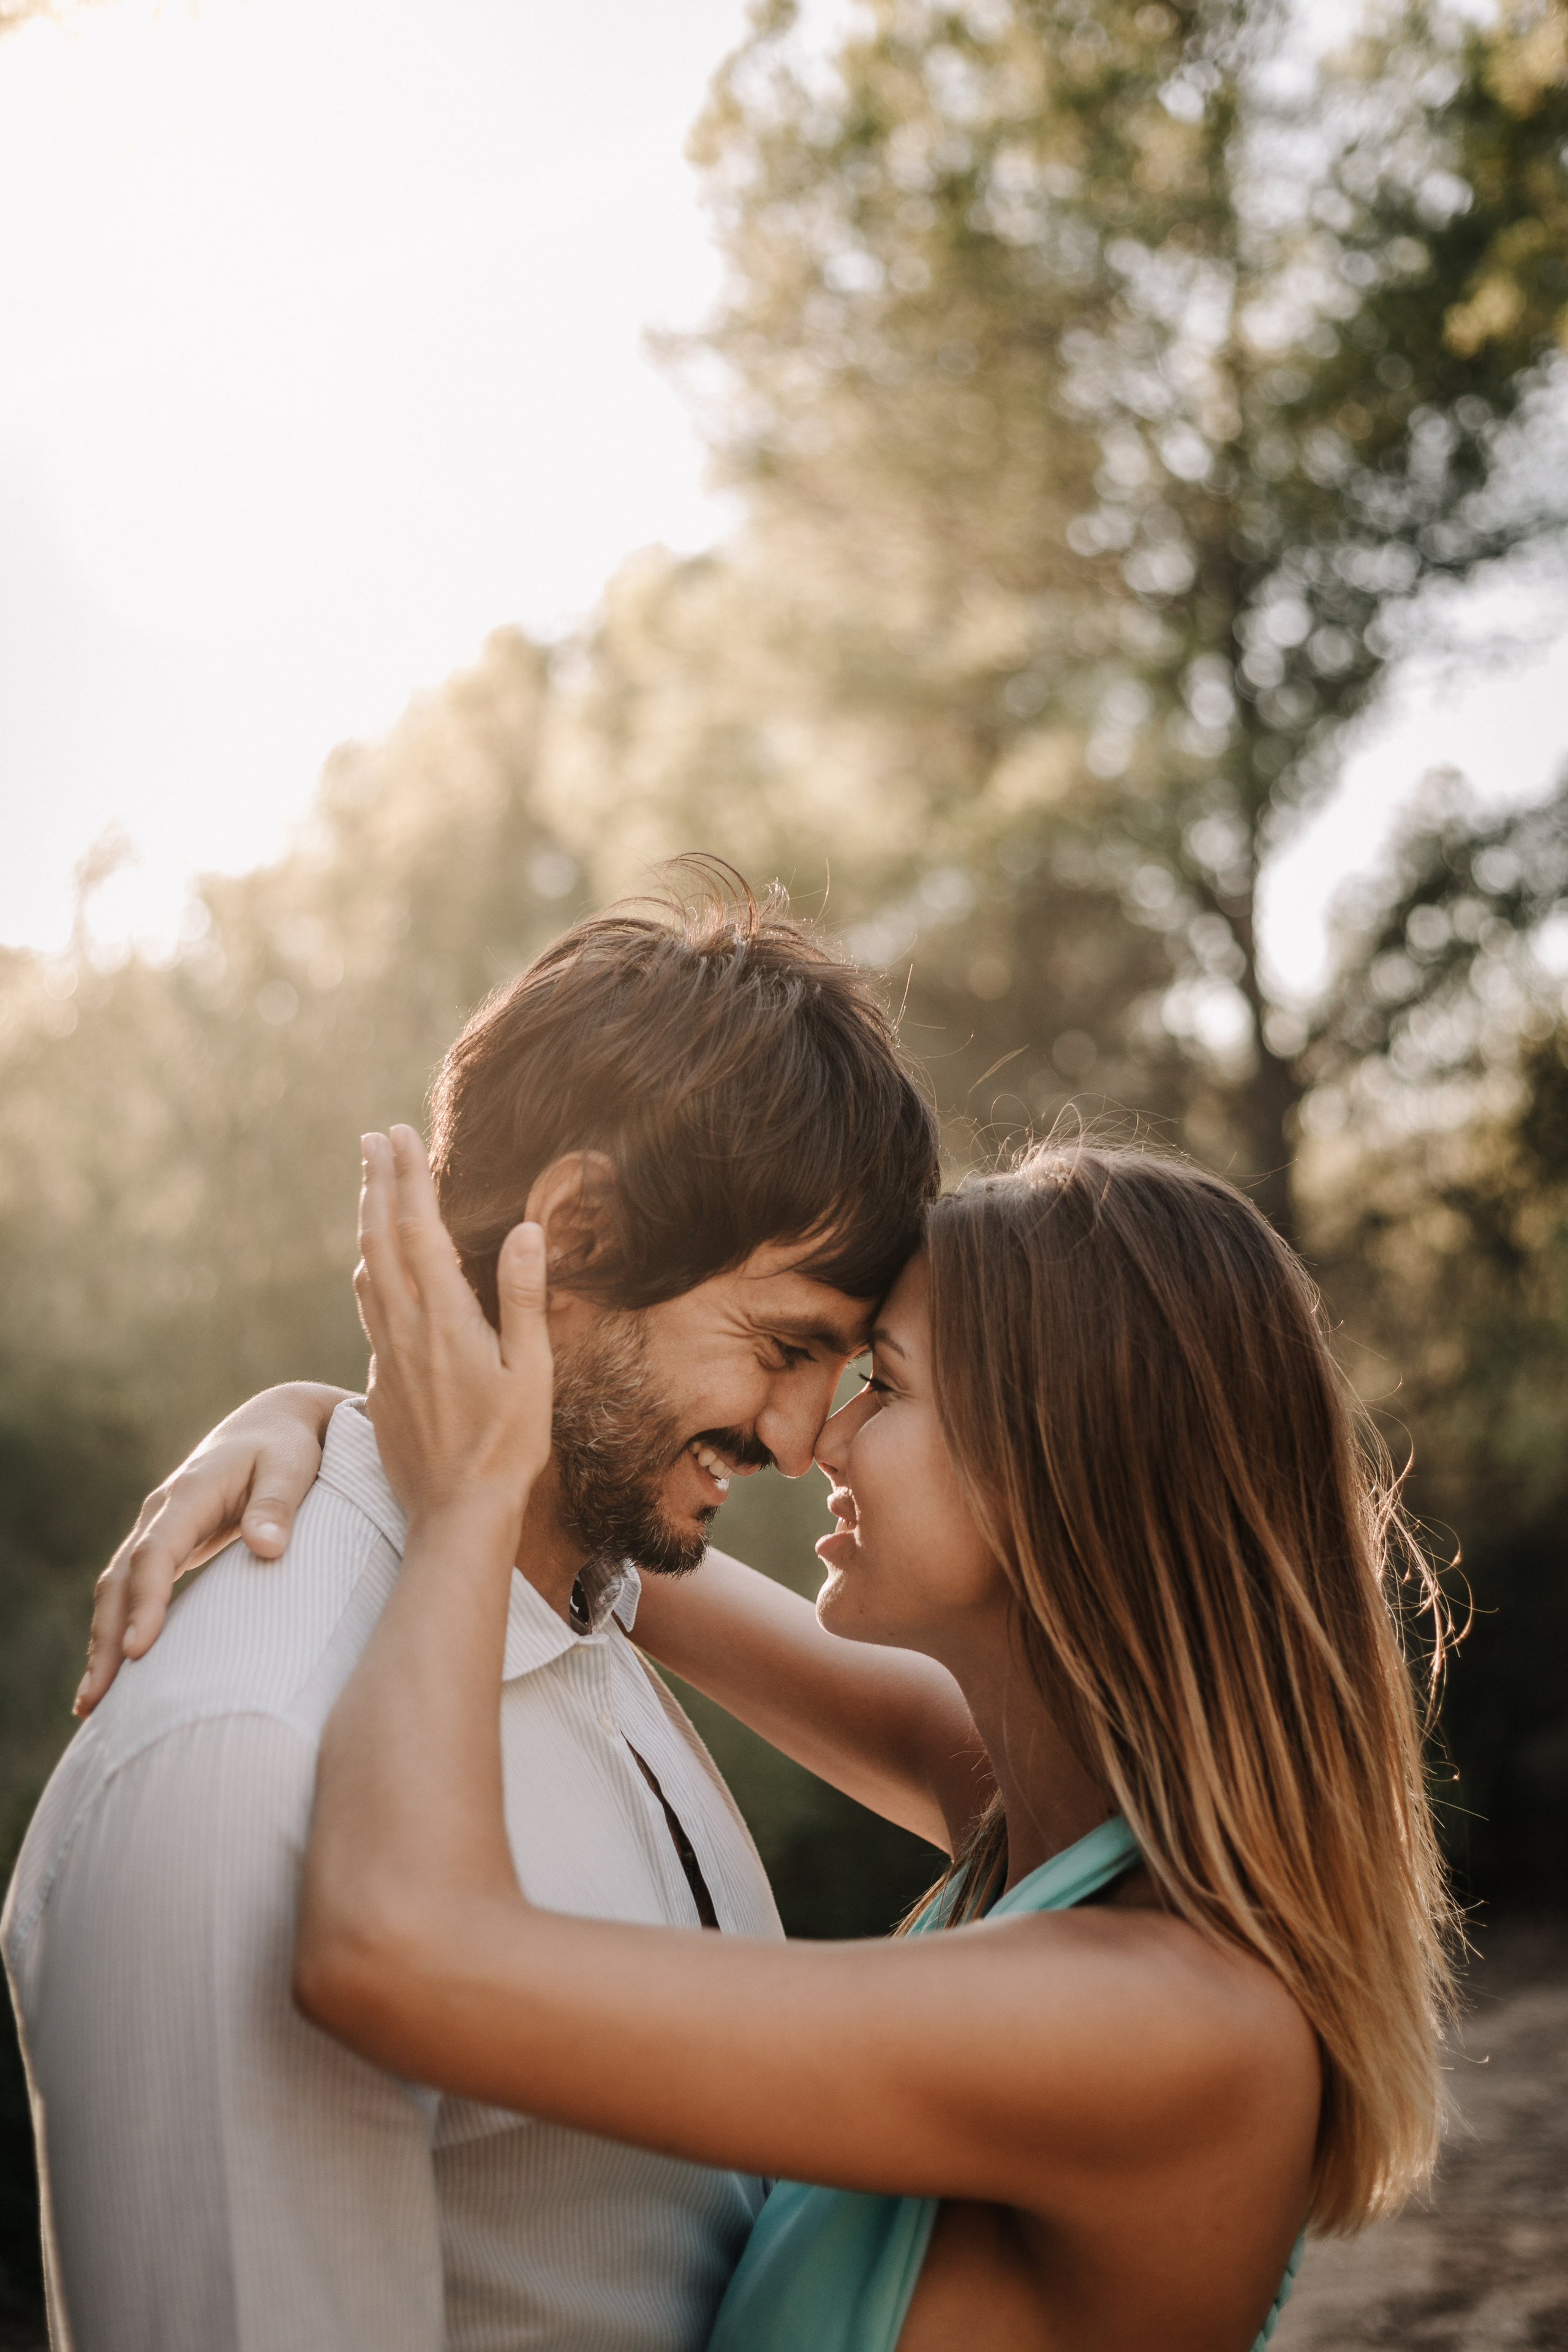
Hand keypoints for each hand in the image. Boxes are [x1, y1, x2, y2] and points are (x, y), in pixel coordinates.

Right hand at [76, 1385, 342, 1716]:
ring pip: (117, 1589)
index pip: (155, 1553)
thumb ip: (277, 1504)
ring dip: (103, 1643)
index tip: (138, 1651)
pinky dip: (119, 1629)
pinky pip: (133, 1591)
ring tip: (92, 1705)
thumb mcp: (291, 1466)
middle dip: (105, 1638)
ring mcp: (159, 1530)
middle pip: (121, 1579)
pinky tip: (117, 1676)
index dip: (145, 1602)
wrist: (275, 1423)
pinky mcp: (167, 1547)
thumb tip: (266, 1547)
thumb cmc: (288, 1447)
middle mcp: (162, 1513)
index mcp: (189, 1492)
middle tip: (97, 1698)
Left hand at [356, 1128, 552, 1535]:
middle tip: (373, 1139)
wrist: (455, 1514)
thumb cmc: (507, 1446)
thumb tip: (524, 1229)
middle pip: (381, 1239)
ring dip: (368, 1221)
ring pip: (366, 1270)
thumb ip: (524, 1298)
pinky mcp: (379, 1380)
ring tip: (369, 1185)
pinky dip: (369, 1268)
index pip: (419, 1230)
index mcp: (443, 1319)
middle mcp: (404, 1329)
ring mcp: (386, 1355)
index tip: (398, 1134)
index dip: (408, 1177)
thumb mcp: (531, 1371)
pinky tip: (372, 1265)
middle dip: (378, 1183)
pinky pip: (367, 1308)